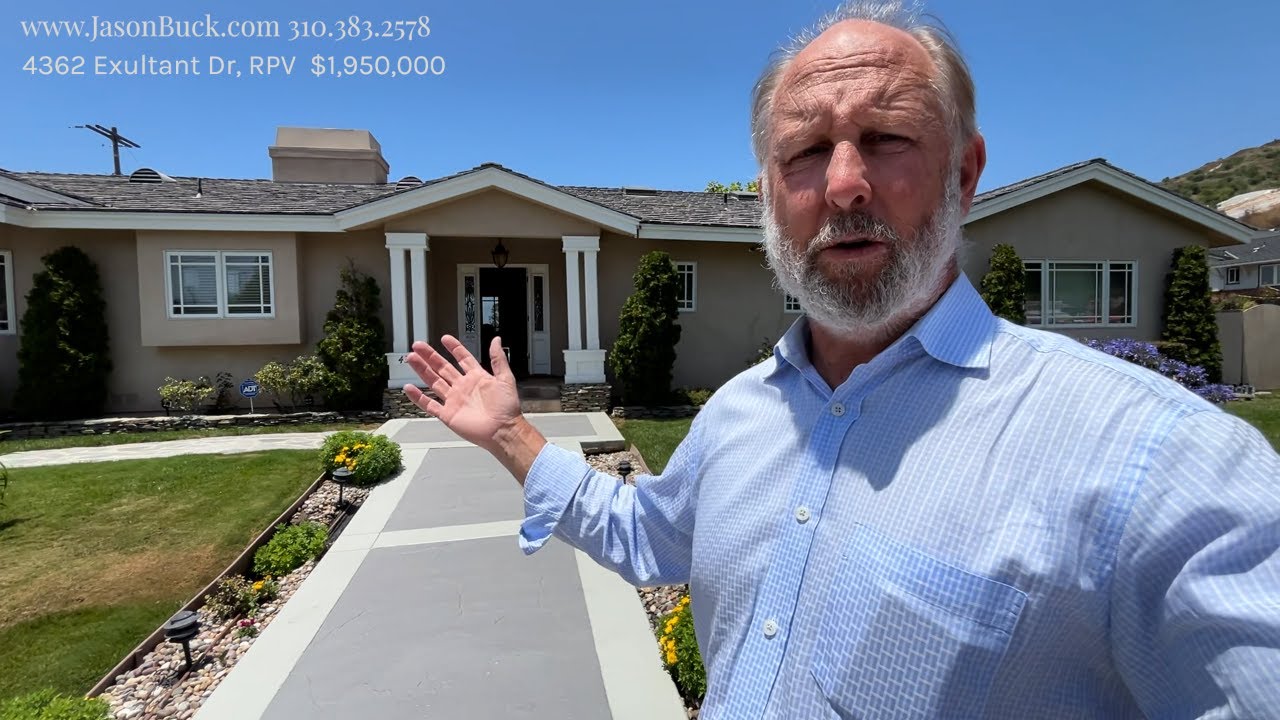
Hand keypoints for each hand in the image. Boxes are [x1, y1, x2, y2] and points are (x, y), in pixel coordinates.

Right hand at [403, 335, 521, 450]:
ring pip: (434, 382)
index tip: (445, 339)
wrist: (503, 431)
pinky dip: (419, 397)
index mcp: (477, 378)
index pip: (462, 358)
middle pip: (443, 368)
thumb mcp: (506, 379)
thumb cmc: (507, 408)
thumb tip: (496, 340)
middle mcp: (463, 388)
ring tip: (412, 358)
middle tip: (418, 346)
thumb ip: (498, 359)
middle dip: (430, 356)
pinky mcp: (448, 415)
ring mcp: (454, 401)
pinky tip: (410, 387)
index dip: (454, 348)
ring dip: (422, 370)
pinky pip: (430, 404)